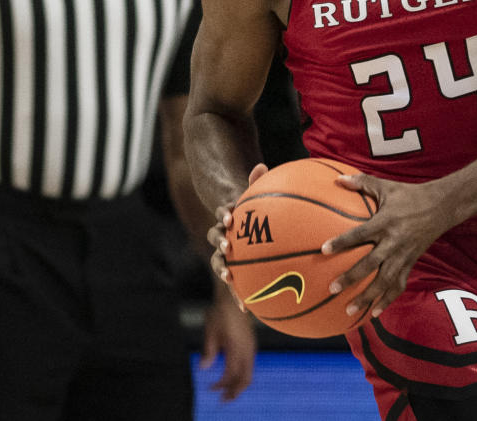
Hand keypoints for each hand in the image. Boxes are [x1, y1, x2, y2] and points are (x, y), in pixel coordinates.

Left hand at [200, 285, 256, 400]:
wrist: (235, 294)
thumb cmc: (221, 311)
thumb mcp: (211, 330)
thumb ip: (209, 351)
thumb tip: (203, 368)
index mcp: (237, 347)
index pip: (231, 374)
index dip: (221, 384)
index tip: (211, 389)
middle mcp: (247, 349)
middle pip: (246, 378)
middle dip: (235, 391)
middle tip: (224, 399)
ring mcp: (251, 345)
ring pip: (250, 371)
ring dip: (239, 383)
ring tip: (228, 389)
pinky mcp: (251, 342)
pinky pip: (250, 363)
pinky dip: (243, 373)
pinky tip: (233, 373)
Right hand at [207, 162, 268, 305]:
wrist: (236, 218)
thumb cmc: (249, 203)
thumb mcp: (251, 191)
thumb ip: (255, 180)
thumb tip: (261, 165)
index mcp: (228, 216)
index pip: (222, 214)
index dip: (223, 215)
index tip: (229, 219)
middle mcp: (222, 234)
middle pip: (215, 241)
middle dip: (219, 249)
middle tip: (226, 254)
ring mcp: (225, 251)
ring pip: (219, 263)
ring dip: (224, 272)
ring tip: (232, 284)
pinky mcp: (231, 265)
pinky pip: (233, 281)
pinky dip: (238, 294)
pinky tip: (248, 310)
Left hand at [321, 173, 453, 320]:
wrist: (442, 206)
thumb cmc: (410, 194)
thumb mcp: (386, 186)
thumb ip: (362, 182)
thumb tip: (337, 178)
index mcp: (385, 222)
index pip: (360, 234)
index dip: (342, 242)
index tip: (324, 250)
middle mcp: (394, 242)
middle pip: (370, 264)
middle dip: (351, 278)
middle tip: (332, 289)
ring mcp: (403, 255)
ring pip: (384, 281)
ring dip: (367, 297)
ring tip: (349, 310)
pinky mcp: (411, 264)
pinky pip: (399, 286)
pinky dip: (387, 301)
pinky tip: (374, 313)